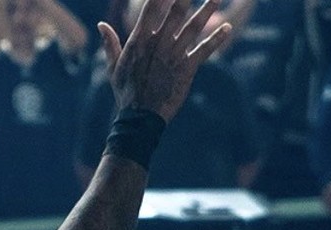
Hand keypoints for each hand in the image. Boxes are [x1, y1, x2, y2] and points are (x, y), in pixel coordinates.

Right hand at [98, 0, 231, 121]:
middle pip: (175, 12)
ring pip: (193, 27)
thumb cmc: (126, 92)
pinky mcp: (187, 68)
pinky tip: (228, 28)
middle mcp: (158, 44)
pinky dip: (217, 39)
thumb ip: (110, 43)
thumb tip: (101, 24)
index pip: (150, 9)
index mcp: (139, 41)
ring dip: (207, 10)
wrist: (140, 118)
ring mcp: (174, 55)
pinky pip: (205, 50)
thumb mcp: (114, 67)